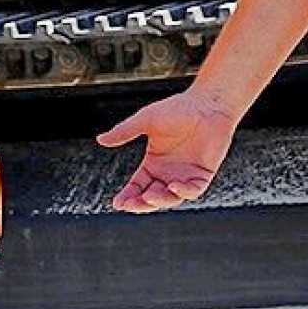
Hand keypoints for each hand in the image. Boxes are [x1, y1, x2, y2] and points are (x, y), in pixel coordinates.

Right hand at [96, 88, 239, 212]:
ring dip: (160, 200)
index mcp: (154, 163)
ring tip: (149, 196)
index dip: (128, 196)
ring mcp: (186, 175)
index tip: (117, 203)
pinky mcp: (203, 174)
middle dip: (140, 204)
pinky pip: (194, 190)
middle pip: (152, 196)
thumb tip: (101, 140)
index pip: (138, 186)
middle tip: (130, 205)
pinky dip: (184, 191)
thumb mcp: (145, 121)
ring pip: (172, 198)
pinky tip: (174, 186)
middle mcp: (168, 173)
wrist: (206, 104)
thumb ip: (124, 132)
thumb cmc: (177, 109)